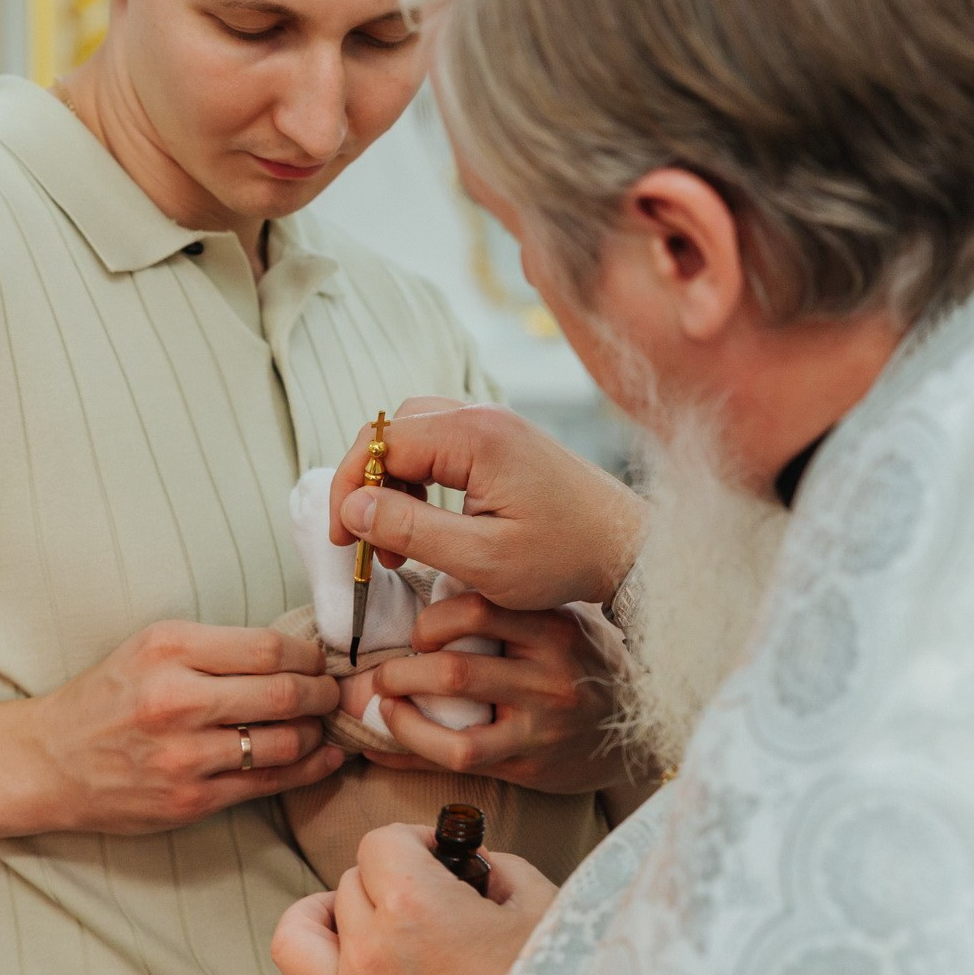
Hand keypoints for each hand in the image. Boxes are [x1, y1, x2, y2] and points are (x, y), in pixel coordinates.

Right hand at [32, 622, 344, 834]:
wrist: (47, 762)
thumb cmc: (108, 697)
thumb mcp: (151, 648)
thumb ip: (217, 648)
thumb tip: (297, 653)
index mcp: (169, 649)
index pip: (270, 648)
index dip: (311, 655)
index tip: (321, 659)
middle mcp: (176, 700)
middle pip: (285, 693)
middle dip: (324, 693)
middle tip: (334, 692)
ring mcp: (184, 755)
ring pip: (285, 742)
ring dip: (320, 733)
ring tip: (325, 724)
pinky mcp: (189, 800)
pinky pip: (268, 783)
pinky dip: (309, 769)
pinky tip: (325, 758)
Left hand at [250, 824, 555, 974]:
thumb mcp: (541, 904)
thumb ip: (499, 869)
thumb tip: (474, 865)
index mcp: (415, 905)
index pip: (379, 843)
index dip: (410, 840)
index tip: (436, 855)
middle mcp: (373, 952)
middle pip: (347, 885)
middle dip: (384, 881)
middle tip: (422, 895)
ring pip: (294, 940)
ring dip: (316, 921)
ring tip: (347, 923)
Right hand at [330, 399, 645, 610]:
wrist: (631, 548)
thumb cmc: (564, 557)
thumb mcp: (481, 559)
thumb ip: (411, 530)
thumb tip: (352, 507)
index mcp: (475, 436)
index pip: (381, 443)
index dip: (349, 488)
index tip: (342, 540)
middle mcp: (482, 415)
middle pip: (392, 431)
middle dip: (366, 483)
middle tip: (362, 541)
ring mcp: (495, 425)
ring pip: (414, 436)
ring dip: (392, 484)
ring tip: (393, 544)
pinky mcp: (504, 443)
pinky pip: (441, 447)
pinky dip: (420, 481)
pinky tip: (425, 527)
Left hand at [363, 596, 632, 794]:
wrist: (638, 728)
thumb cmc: (586, 667)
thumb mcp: (564, 624)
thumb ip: (513, 614)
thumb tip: (428, 599)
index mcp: (554, 628)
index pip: (475, 609)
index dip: (431, 620)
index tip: (419, 633)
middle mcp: (549, 676)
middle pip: (455, 671)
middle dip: (401, 673)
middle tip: (382, 674)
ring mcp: (541, 726)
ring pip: (455, 728)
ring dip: (401, 717)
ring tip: (383, 705)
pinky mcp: (530, 763)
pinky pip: (459, 761)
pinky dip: (409, 753)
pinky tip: (383, 745)